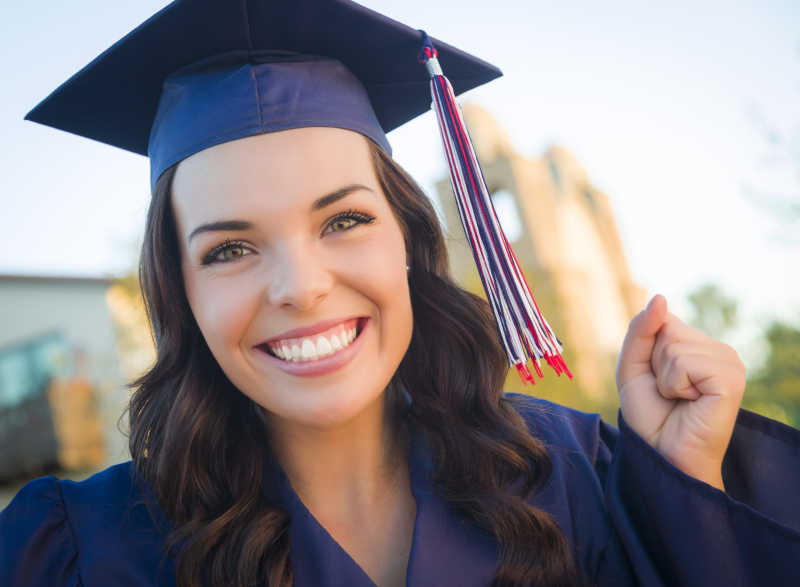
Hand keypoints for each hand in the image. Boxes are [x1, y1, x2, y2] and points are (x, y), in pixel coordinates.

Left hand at [616, 294, 745, 489]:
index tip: (655, 379)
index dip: (645, 349)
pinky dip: (674, 385)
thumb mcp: (632, 366)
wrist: (662, 454)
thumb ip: (641, 330)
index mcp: (697, 344)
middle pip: (666, 329)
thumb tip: (660, 297)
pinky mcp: (732, 378)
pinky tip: (690, 402)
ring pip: (674, 344)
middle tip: (667, 393)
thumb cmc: (650, 416)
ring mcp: (729, 362)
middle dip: (653, 364)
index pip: (661, 318)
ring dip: (664, 377)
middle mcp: (717, 349)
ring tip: (678, 399)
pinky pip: (684, 362)